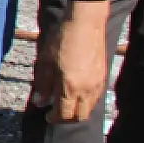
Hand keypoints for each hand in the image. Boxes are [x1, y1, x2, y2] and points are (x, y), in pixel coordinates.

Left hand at [31, 0, 109, 122]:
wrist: (85, 23)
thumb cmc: (62, 40)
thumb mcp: (45, 62)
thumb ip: (42, 85)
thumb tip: (39, 102)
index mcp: (70, 87)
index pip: (64, 114)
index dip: (54, 119)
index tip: (47, 116)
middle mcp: (86, 89)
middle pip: (79, 116)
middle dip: (67, 119)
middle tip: (56, 113)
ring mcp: (97, 84)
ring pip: (90, 109)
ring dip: (78, 111)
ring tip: (66, 103)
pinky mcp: (103, 77)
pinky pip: (96, 98)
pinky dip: (86, 102)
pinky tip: (77, 93)